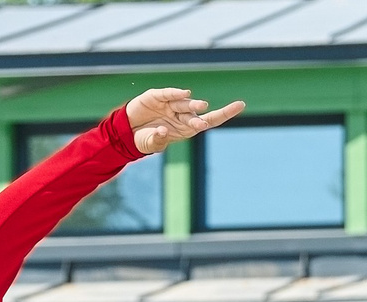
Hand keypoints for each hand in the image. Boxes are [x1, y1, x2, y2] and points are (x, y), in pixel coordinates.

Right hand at [125, 88, 244, 155]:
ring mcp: (170, 105)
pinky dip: (175, 93)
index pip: (209, 120)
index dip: (224, 113)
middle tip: (204, 117)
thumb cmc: (143, 139)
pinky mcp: (157, 96)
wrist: (126, 131)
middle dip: (200, 115)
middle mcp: (181, 115)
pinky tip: (185, 93)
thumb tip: (163, 131)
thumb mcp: (150, 143)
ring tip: (200, 105)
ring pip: (184, 104)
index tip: (240, 105)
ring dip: (191, 105)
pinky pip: (168, 94)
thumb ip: (156, 140)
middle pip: (195, 113)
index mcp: (185, 128)